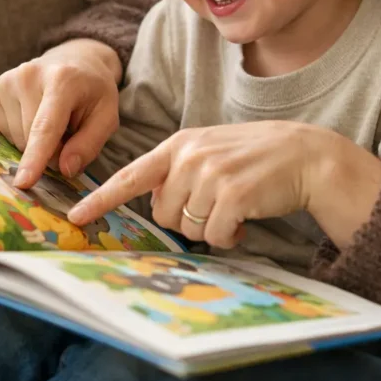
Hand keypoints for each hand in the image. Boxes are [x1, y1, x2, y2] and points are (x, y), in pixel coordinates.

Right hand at [0, 39, 121, 187]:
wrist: (75, 61)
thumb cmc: (93, 92)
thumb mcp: (107, 116)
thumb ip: (90, 144)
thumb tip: (65, 170)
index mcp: (63, 80)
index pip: (46, 127)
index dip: (36, 157)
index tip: (23, 182)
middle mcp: (29, 75)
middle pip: (30, 138)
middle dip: (51, 151)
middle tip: (69, 132)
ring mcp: (7, 80)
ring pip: (16, 138)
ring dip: (35, 143)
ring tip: (54, 120)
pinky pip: (4, 131)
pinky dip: (22, 133)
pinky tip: (35, 115)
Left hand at [68, 121, 380, 249]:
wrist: (305, 154)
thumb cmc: (258, 156)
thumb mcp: (213, 150)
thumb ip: (181, 169)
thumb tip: (158, 205)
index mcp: (181, 144)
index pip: (132, 175)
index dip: (101, 199)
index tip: (75, 217)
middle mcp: (190, 157)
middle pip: (163, 214)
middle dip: (186, 219)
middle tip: (217, 204)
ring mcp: (211, 175)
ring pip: (188, 228)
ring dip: (211, 228)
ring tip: (236, 206)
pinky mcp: (232, 195)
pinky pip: (216, 235)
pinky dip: (231, 236)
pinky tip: (247, 218)